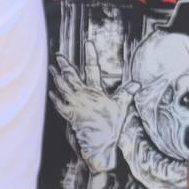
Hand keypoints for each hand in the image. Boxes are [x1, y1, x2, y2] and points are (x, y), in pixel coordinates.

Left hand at [50, 46, 136, 172]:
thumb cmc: (111, 127)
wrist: (100, 145)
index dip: (91, 55)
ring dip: (56, 78)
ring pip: (63, 87)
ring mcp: (74, 105)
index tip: (88, 43)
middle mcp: (83, 96)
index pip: (94, 69)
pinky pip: (59, 104)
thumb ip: (127, 94)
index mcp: (96, 91)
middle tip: (58, 55)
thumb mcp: (121, 108)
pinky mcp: (68, 115)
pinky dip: (54, 98)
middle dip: (65, 65)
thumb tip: (137, 83)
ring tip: (51, 68)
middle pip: (72, 76)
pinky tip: (50, 92)